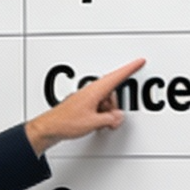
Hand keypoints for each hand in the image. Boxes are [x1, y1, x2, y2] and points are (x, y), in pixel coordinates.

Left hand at [25, 59, 143, 153]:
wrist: (49, 128)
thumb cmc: (66, 122)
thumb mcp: (94, 122)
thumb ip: (110, 118)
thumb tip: (117, 117)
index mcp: (95, 90)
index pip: (117, 76)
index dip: (130, 68)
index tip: (139, 61)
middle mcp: (90, 91)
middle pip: (113, 93)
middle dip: (115, 106)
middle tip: (113, 119)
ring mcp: (86, 97)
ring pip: (106, 101)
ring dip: (107, 112)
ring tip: (101, 123)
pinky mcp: (82, 104)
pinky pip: (98, 106)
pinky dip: (100, 114)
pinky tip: (96, 123)